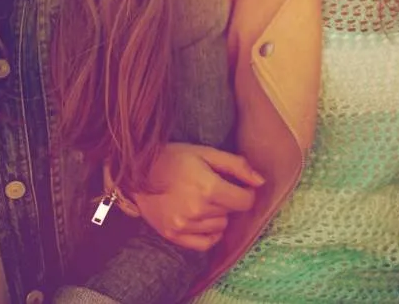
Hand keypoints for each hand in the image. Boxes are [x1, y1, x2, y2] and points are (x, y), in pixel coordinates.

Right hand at [132, 143, 264, 251]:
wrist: (137, 172)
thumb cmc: (174, 158)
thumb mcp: (207, 153)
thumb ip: (237, 166)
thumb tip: (261, 181)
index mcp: (208, 188)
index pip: (245, 201)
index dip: (246, 192)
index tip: (238, 185)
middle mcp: (197, 210)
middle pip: (232, 213)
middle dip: (229, 200)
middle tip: (214, 188)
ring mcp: (184, 225)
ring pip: (220, 227)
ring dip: (218, 215)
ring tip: (202, 200)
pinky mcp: (173, 235)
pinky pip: (204, 244)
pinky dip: (209, 234)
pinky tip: (203, 220)